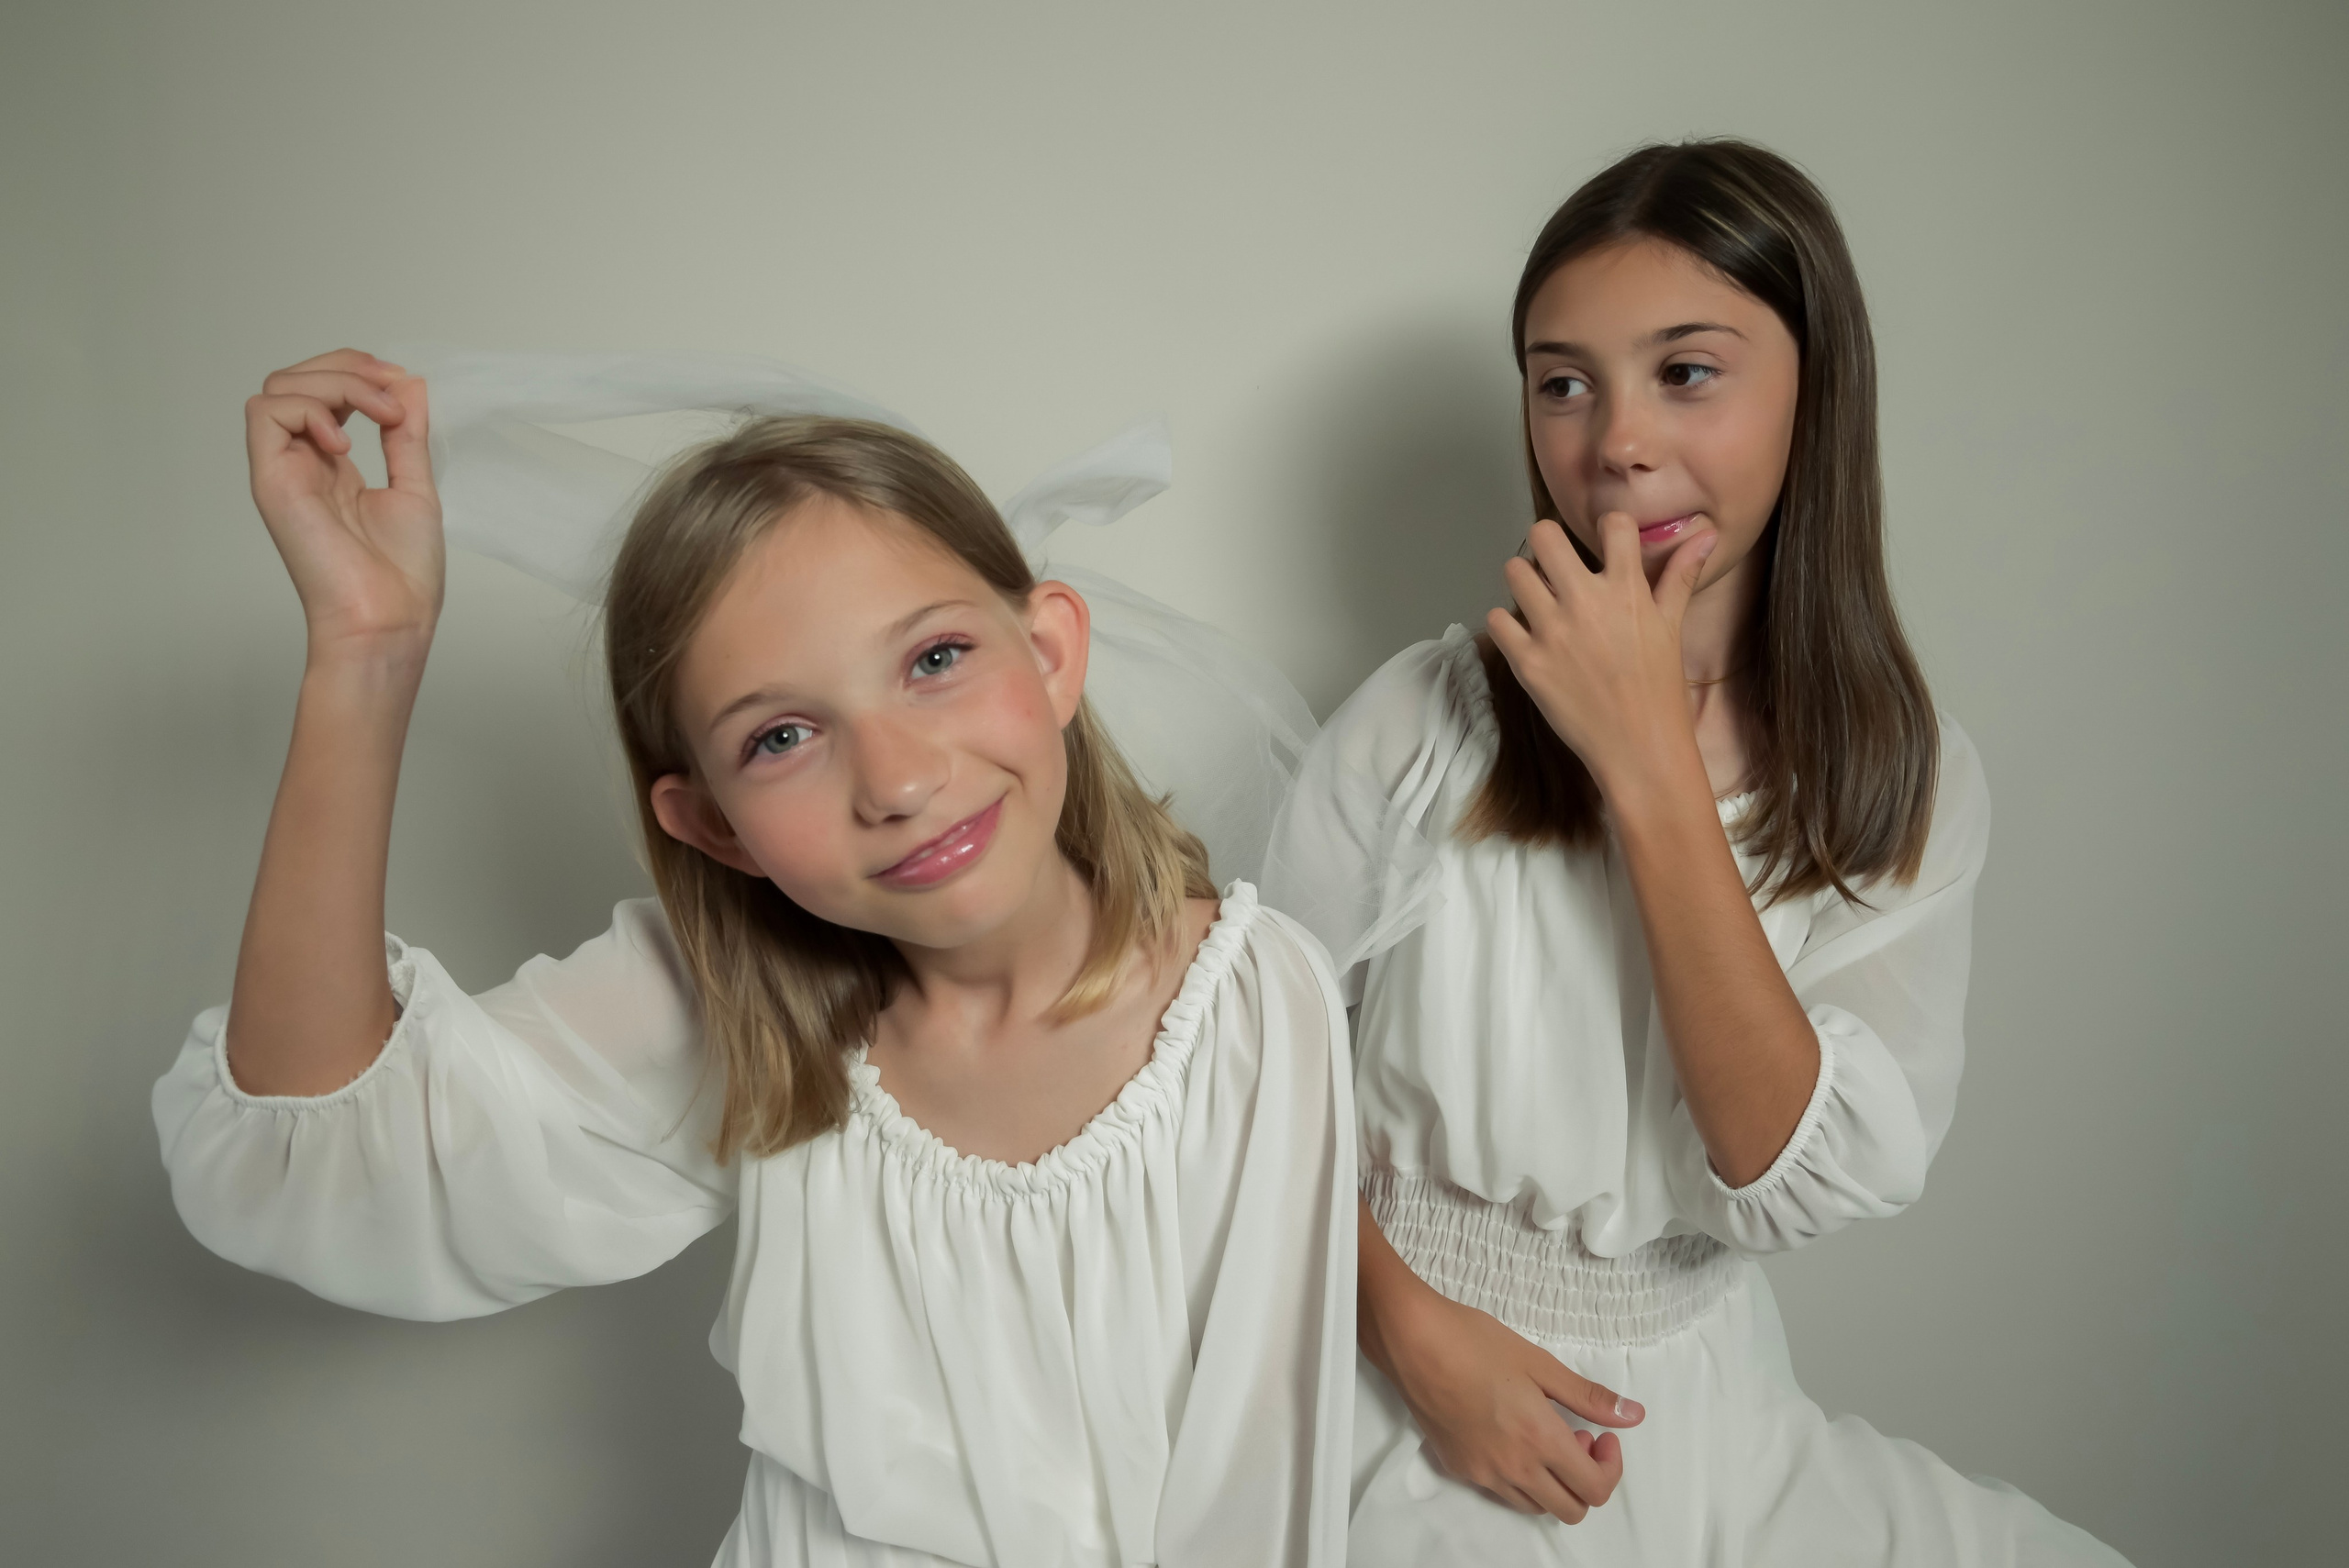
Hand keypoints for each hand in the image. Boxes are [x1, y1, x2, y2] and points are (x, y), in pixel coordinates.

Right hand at [244, 349, 442, 660]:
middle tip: (392, 387)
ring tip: (381, 415)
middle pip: (297, 378)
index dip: (359, 372)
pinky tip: (345, 444)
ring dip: (336, 384)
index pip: (325, 391)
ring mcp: (284, 470)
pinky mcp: (271, 480)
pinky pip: (266, 413)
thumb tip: (410, 383)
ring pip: (279, 387)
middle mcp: (302, 462)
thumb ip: (407, 434)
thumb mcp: (414, 486)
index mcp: (334, 465)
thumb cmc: (402, 575)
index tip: (403, 385)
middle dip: (347, 366)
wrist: (387, 620)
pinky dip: (310, 409)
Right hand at [1366, 1276, 1640, 1523]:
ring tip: (1542, 1435)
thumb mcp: (1539, 1363)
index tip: (1602, 1434)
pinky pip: (1500, 1491)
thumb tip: (1633, 1415)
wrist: (1412, 1341)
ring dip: (1552, 1483)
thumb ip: (1588, 1397)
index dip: (1610, 1466)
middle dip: (1586, 1480)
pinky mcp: (1457, 1468)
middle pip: (1570, 1510)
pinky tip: (1509, 1436)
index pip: (1595, 1489)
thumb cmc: (1473, 1343)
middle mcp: (1513, 1469)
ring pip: (1534, 1506)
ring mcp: (1482, 1473)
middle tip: (1577, 1436)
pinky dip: (1519, 1478)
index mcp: (1539, 1441)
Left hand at [1487, 514, 1714, 799]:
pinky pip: (1498, 619)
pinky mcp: (1527, 661)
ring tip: (1539, 599)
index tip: (1608, 544)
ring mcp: (1552, 631)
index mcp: (1626, 589)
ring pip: (1515, 571)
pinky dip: (1507, 623)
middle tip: (1555, 564)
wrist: (1639, 746)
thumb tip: (1705, 535)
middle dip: (1548, 543)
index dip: (1610, 528)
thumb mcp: (1672, 627)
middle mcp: (1585, 602)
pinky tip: (1525, 634)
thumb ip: (1680, 576)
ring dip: (1525, 580)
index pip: (1612, 524)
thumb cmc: (1659, 686)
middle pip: (1544, 534)